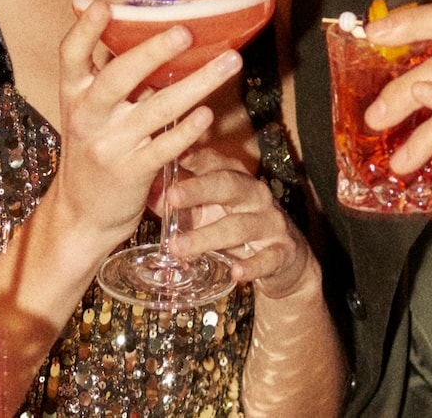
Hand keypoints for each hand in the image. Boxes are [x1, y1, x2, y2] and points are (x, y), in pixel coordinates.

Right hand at [47, 2, 245, 248]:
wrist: (81, 214)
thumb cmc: (93, 149)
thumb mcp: (89, 111)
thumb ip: (111, 77)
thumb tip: (148, 30)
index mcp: (74, 94)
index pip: (70, 55)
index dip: (85, 29)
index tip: (105, 5)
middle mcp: (87, 116)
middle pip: (118, 77)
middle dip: (152, 52)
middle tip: (185, 31)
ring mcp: (110, 145)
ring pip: (157, 109)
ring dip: (197, 83)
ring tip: (228, 62)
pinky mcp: (131, 173)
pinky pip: (165, 147)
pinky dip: (189, 130)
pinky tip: (209, 114)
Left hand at [164, 148, 318, 298]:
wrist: (287, 261)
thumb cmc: (238, 227)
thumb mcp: (210, 211)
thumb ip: (180, 200)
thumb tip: (144, 188)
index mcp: (236, 179)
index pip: (214, 163)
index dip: (192, 162)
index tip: (167, 158)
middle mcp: (256, 195)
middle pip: (228, 185)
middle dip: (199, 189)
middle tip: (171, 197)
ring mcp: (271, 223)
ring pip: (240, 226)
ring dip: (208, 237)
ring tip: (179, 248)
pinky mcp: (283, 252)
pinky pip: (268, 258)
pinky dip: (252, 266)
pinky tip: (236, 273)